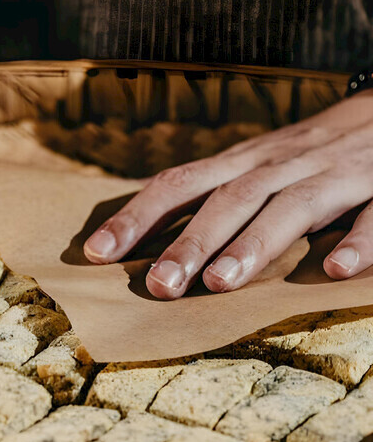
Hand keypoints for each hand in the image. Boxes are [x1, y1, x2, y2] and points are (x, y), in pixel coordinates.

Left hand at [82, 91, 372, 298]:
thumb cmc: (303, 156)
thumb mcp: (250, 168)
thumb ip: (206, 200)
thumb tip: (136, 240)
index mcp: (240, 164)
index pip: (178, 185)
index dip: (136, 217)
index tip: (95, 253)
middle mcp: (278, 165)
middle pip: (228, 200)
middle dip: (190, 241)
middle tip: (158, 285)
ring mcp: (330, 175)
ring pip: (289, 206)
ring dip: (254, 244)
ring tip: (221, 282)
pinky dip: (357, 240)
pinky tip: (335, 268)